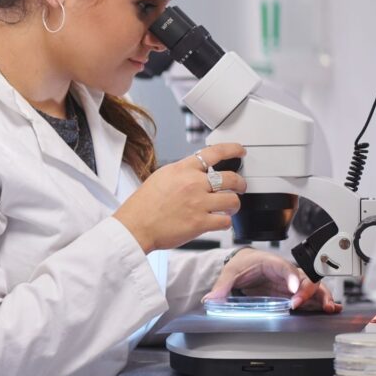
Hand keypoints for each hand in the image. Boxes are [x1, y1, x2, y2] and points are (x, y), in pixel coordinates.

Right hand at [114, 143, 246, 252]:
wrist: (135, 226)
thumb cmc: (143, 205)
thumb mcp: (161, 177)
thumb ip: (182, 173)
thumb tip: (197, 173)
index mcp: (182, 169)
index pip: (214, 153)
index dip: (232, 150)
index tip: (240, 151)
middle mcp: (193, 184)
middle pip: (230, 178)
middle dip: (240, 183)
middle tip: (240, 187)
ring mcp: (198, 203)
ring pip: (232, 200)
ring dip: (234, 205)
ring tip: (229, 208)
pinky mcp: (200, 223)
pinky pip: (225, 221)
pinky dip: (225, 222)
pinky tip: (219, 222)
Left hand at [202, 248, 342, 312]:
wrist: (245, 262)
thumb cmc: (242, 262)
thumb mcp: (230, 272)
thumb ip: (222, 286)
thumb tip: (211, 298)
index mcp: (271, 262)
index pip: (285, 268)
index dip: (291, 278)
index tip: (293, 289)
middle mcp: (285, 271)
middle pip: (304, 277)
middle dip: (309, 290)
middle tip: (301, 303)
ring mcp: (291, 282)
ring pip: (313, 286)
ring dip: (322, 296)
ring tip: (328, 307)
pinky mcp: (293, 292)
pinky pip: (311, 295)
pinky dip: (321, 301)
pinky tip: (329, 309)